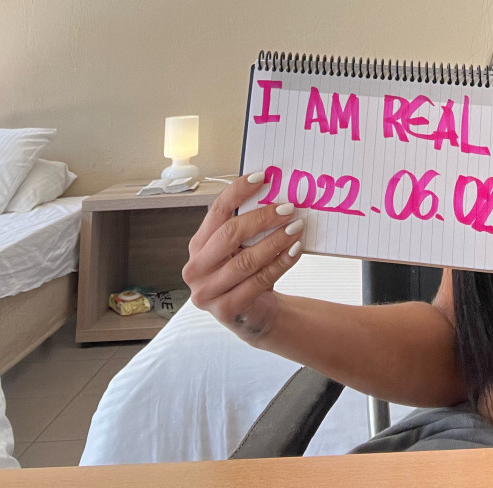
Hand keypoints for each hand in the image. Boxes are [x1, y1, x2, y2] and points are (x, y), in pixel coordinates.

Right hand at [182, 171, 304, 343]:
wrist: (255, 316)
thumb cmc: (248, 274)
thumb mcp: (242, 249)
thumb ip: (249, 226)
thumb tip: (274, 191)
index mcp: (198, 246)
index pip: (216, 211)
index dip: (238, 191)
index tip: (262, 176)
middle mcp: (196, 268)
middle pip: (229, 234)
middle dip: (262, 218)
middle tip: (288, 208)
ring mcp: (207, 292)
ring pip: (245, 260)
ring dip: (275, 241)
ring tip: (297, 227)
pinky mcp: (225, 310)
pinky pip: (257, 282)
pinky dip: (280, 264)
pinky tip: (295, 251)